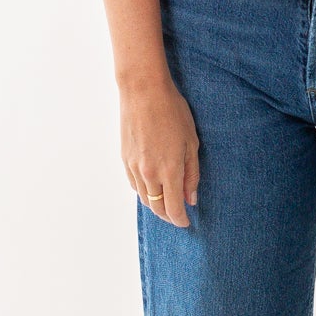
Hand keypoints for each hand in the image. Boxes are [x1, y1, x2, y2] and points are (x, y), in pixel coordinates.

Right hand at [120, 72, 200, 226]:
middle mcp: (148, 173)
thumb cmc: (172, 112)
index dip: (181, 220)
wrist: (143, 91)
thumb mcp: (191, 142)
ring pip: (144, 198)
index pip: (174, 208)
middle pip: (157, 208)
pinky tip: (154, 185)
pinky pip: (135, 185)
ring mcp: (133, 167)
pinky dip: (145, 191)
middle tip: (179, 214)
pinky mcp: (124, 159)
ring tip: (168, 201)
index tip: (187, 223)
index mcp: (169, 170)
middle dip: (169, 215)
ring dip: (156, 205)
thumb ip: (192, 173)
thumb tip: (191, 198)